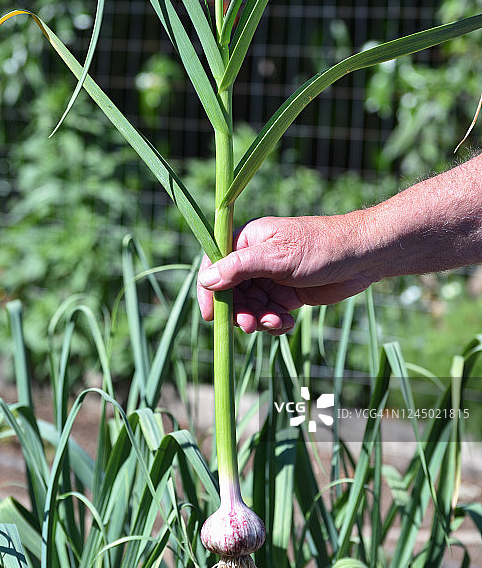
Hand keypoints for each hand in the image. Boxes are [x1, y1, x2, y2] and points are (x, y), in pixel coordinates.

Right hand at [197, 215, 371, 334]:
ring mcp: (271, 278)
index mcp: (247, 241)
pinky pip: (270, 314)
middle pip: (233, 292)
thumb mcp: (277, 256)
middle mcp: (255, 259)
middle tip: (250, 326)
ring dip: (260, 319)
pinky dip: (276, 323)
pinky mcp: (287, 294)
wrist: (363, 256)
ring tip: (278, 321)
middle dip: (240, 312)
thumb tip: (205, 279)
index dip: (210, 291)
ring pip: (252, 307)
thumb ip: (239, 268)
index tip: (211, 315)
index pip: (215, 266)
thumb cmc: (320, 247)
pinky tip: (289, 322)